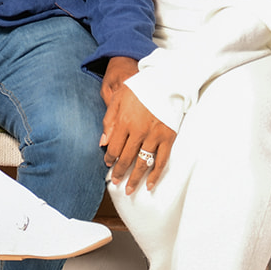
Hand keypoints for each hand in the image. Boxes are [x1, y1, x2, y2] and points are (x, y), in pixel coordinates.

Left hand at [101, 65, 176, 193]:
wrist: (166, 80)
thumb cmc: (140, 87)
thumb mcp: (118, 98)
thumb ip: (109, 120)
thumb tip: (102, 143)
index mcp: (124, 121)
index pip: (114, 147)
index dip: (109, 158)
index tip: (108, 164)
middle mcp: (138, 131)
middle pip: (126, 158)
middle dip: (119, 172)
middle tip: (115, 181)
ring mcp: (154, 135)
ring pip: (143, 163)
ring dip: (135, 179)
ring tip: (129, 189)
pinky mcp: (168, 137)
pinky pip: (161, 161)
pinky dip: (155, 175)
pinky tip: (149, 185)